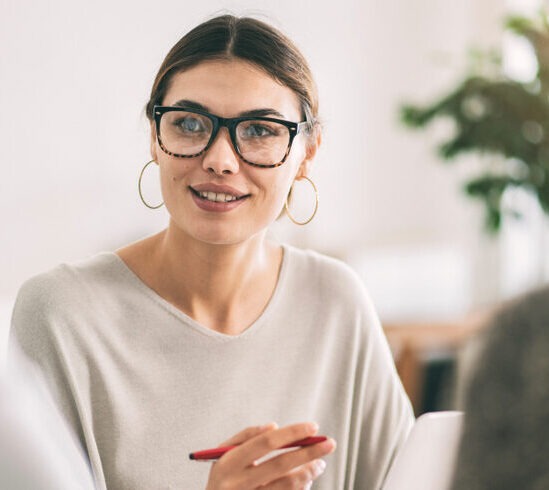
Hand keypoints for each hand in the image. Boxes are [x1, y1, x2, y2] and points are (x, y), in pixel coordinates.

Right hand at [205, 422, 335, 489]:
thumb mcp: (223, 454)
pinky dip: (301, 488)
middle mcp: (238, 485)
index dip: (292, 433)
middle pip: (282, 465)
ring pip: (288, 486)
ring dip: (310, 473)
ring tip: (320, 463)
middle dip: (310, 452)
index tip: (313, 426)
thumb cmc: (223, 478)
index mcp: (229, 463)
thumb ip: (246, 436)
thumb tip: (275, 426)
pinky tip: (306, 480)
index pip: (266, 442)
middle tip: (329, 443)